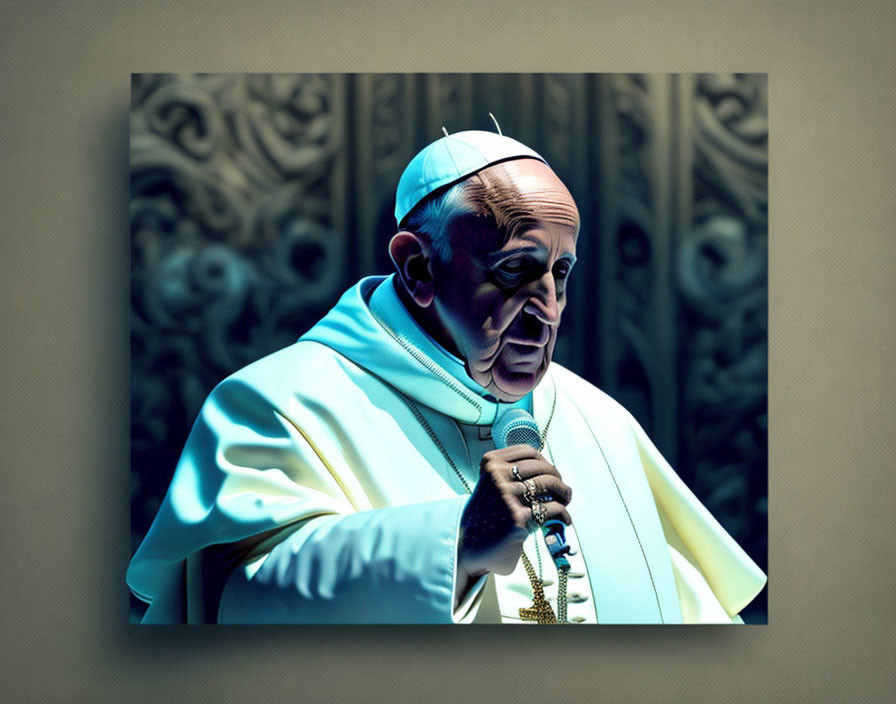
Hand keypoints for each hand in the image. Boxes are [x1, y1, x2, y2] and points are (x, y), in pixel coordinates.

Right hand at [457, 445, 571, 579]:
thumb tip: (545, 472)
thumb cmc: (484, 516)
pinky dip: (562, 513)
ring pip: (548, 484)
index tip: (551, 471)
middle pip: (541, 467)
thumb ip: (509, 474)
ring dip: (564, 492)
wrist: (469, 545)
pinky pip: (551, 508)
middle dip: (557, 478)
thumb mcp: (489, 485)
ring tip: (566, 500)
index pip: (528, 452)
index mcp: (490, 463)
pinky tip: (564, 518)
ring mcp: (507, 495)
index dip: (545, 461)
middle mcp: (497, 476)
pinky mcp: (518, 516)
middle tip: (562, 489)